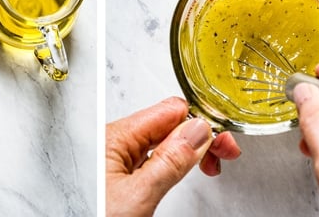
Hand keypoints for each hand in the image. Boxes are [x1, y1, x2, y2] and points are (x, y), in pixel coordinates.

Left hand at [106, 97, 240, 216]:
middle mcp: (113, 142)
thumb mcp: (139, 195)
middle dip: (199, 136)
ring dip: (188, 148)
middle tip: (224, 156)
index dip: (201, 123)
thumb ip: (170, 161)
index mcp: (115, 137)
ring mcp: (115, 158)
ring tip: (208, 165)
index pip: (169, 112)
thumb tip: (198, 130)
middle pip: (167, 124)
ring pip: (161, 141)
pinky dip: (173, 160)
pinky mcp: (117, 175)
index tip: (224, 143)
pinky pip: (151, 157)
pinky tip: (182, 168)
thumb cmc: (94, 216)